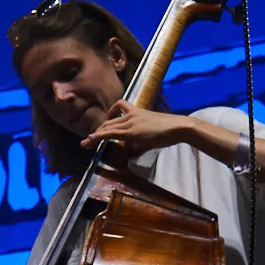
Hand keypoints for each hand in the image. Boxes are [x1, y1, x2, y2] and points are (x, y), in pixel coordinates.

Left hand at [80, 101, 194, 155]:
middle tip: (88, 141)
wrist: (179, 127)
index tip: (99, 131)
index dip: (106, 122)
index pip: (116, 112)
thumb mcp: (150, 136)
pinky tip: (93, 139)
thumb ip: (139, 143)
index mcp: (136, 112)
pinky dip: (100, 136)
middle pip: (108, 122)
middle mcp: (131, 115)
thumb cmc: (169, 132)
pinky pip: (111, 133)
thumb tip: (133, 152)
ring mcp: (130, 122)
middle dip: (97, 132)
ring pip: (107, 127)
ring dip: (95, 136)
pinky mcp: (132, 131)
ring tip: (86, 144)